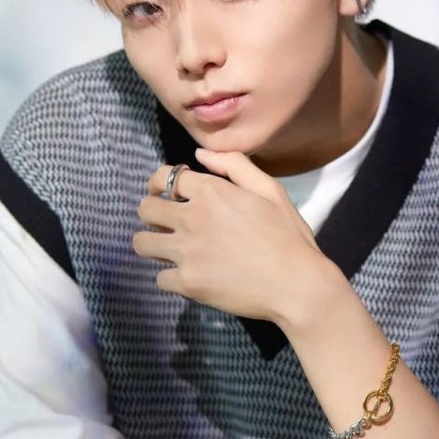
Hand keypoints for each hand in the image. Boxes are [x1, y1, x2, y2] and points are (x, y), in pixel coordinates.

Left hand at [132, 148, 325, 323]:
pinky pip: (159, 277)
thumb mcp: (270, 190)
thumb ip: (235, 165)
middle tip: (166, 221)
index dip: (160, 183)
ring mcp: (187, 252)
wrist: (297, 284)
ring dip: (153, 243)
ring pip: (142, 243)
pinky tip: (189, 274)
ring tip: (169, 248)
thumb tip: (200, 154)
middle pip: (145, 208)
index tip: (166, 192)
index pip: (164, 177)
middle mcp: (192, 218)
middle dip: (152, 211)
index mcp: (212, 192)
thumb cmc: (288, 236)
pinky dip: (171, 277)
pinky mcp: (187, 283)